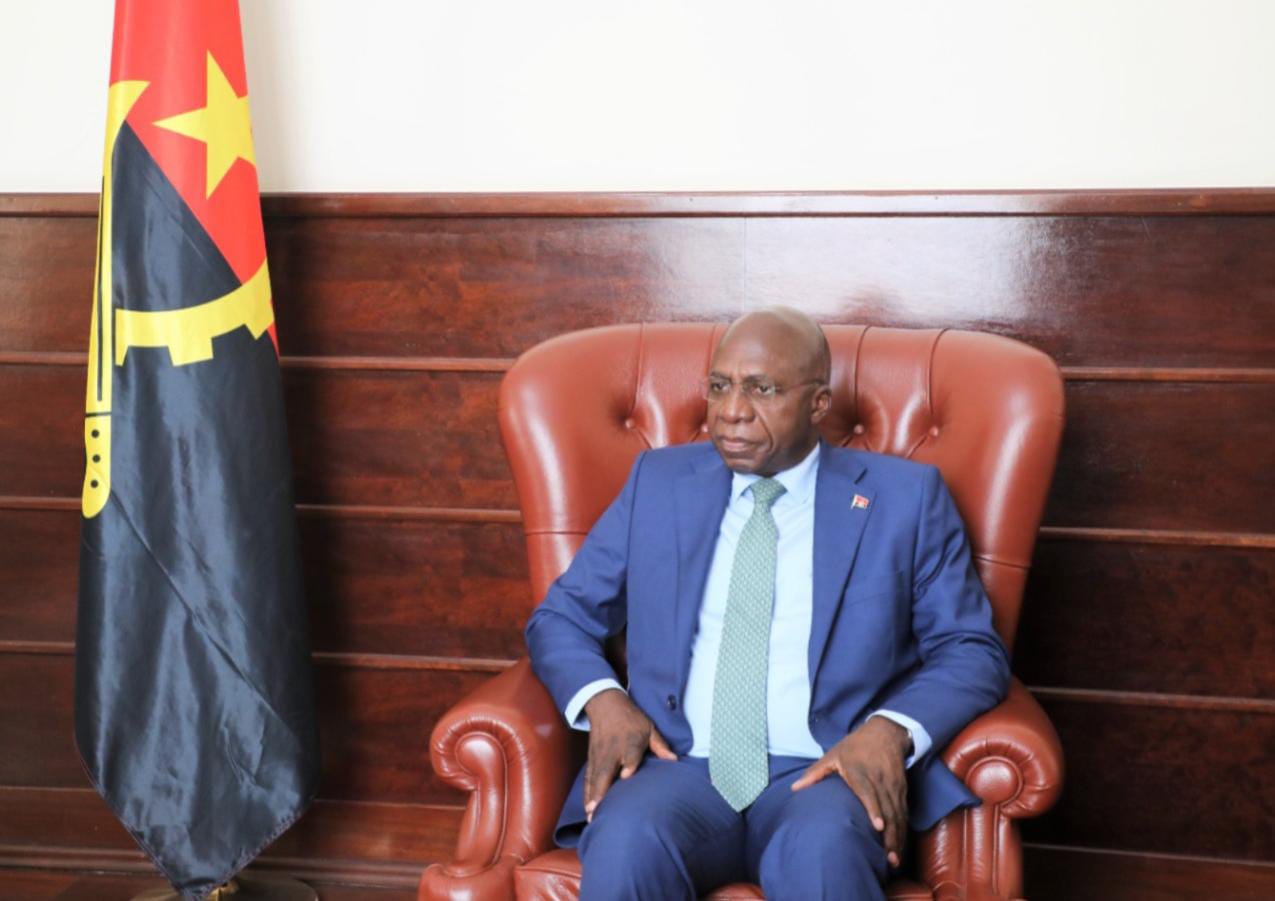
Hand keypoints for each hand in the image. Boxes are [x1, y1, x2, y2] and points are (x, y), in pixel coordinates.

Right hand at [582, 689, 676, 821]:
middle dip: (601, 790)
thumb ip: (660, 745)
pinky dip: (587, 792)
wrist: (606, 705)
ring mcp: (600, 755)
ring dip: (592, 796)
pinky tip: (587, 807)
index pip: (630, 754)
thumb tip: (674, 760)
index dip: (629, 764)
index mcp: (630, 741)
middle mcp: (612, 750)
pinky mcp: (592, 759)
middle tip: (597, 810)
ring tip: (590, 815)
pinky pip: (588, 778)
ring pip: (594, 777)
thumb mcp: (649, 728)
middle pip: (606, 770)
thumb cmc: (631, 719)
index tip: (627, 775)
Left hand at [790, 716, 911, 868]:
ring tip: (895, 860)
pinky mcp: (901, 789)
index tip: (878, 826)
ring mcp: (892, 785)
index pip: (869, 792)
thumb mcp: (833, 754)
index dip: (874, 809)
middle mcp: (879, 780)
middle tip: (889, 859)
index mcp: (860, 771)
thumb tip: (795, 788)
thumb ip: (815, 773)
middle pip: (887, 809)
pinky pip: (903, 812)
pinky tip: (900, 847)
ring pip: (898, 814)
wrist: (885, 732)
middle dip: (890, 835)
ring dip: (898, 838)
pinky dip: (903, 830)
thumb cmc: (854, 746)